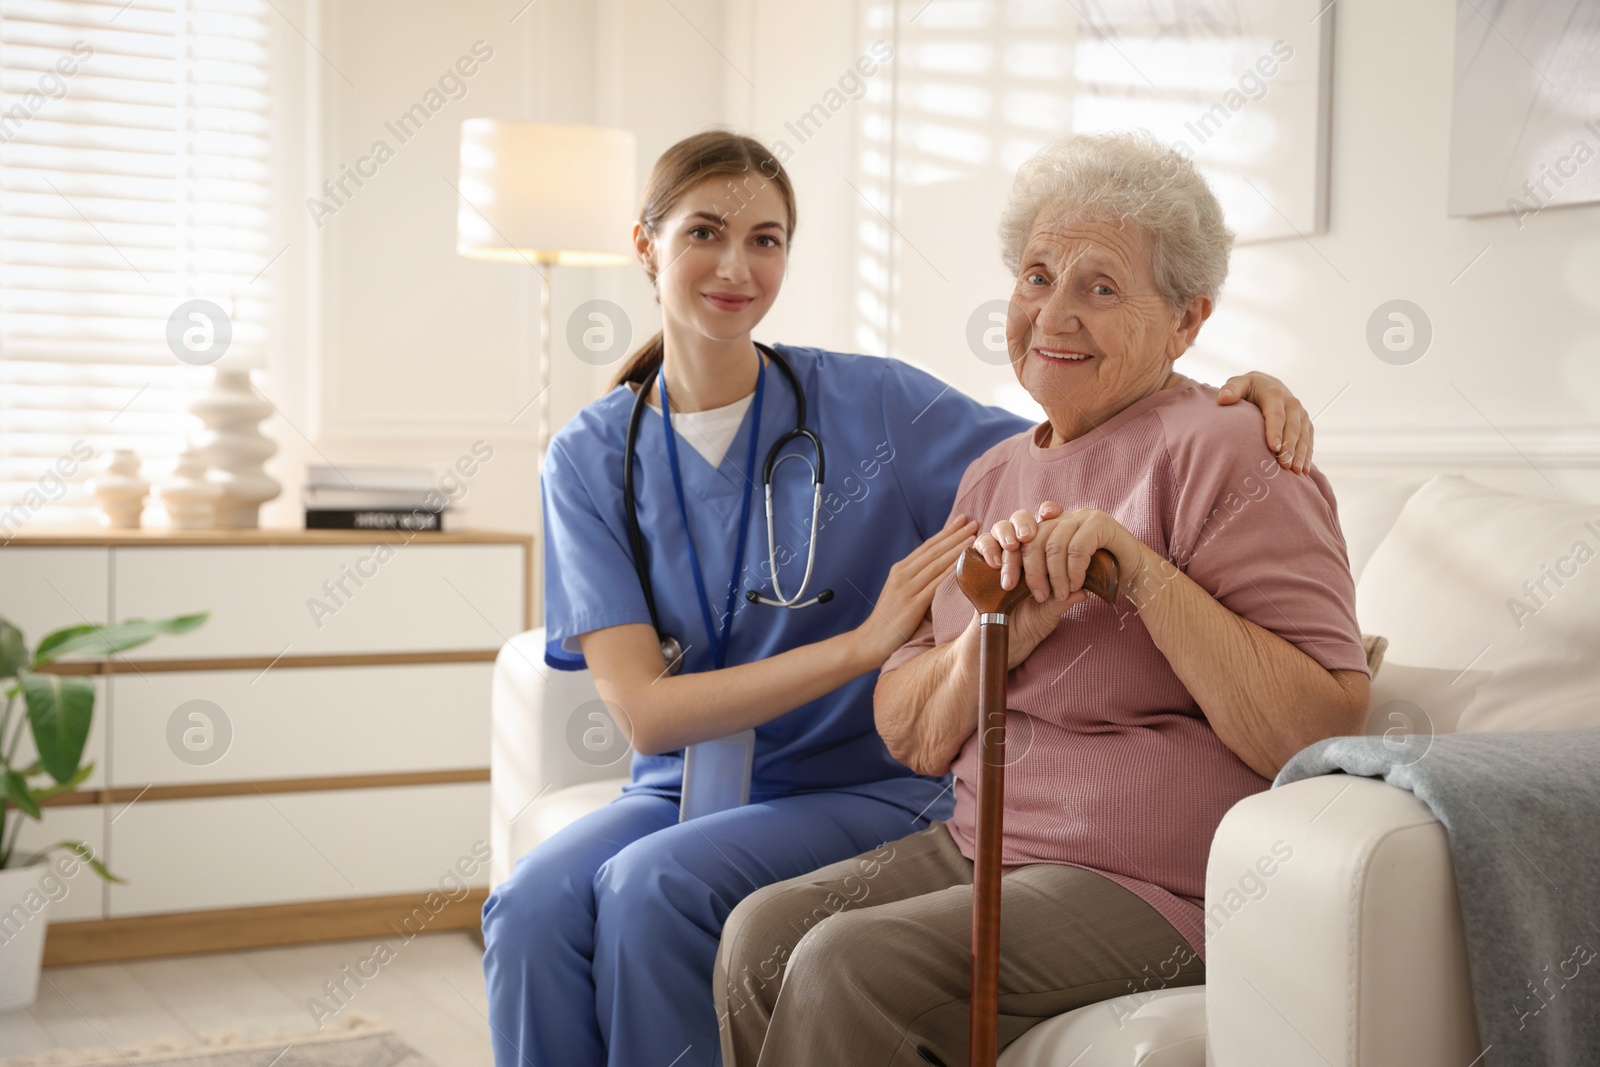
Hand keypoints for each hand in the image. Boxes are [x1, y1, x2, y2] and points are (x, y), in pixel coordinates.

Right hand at [857, 513, 977, 661]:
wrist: (869, 641)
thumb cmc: (888, 620)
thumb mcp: (899, 593)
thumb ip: (916, 581)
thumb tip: (939, 573)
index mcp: (899, 570)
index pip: (927, 546)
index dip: (946, 532)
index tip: (962, 520)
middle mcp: (902, 575)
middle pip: (934, 550)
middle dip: (955, 535)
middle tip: (974, 522)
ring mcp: (906, 589)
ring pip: (936, 564)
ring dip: (957, 549)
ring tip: (975, 538)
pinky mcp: (911, 605)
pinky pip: (935, 585)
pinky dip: (951, 572)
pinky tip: (964, 564)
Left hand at [976, 505, 1150, 608]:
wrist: (1133, 575)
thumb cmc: (1092, 579)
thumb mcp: (1057, 582)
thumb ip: (1038, 581)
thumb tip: (1008, 587)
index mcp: (1044, 527)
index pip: (1015, 535)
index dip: (1007, 556)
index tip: (1005, 582)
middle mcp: (1059, 517)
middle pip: (1031, 540)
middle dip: (1029, 571)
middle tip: (1034, 595)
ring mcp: (1079, 516)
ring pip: (1053, 545)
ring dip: (1055, 576)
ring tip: (1059, 596)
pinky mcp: (1098, 522)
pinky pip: (1077, 547)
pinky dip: (1073, 571)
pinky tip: (1075, 586)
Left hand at [1217, 372, 1313, 473]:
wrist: (1268, 384)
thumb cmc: (1249, 388)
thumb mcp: (1239, 384)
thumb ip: (1231, 389)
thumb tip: (1223, 398)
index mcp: (1274, 394)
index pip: (1276, 413)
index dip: (1275, 430)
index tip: (1273, 447)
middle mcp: (1292, 403)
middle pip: (1293, 427)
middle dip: (1289, 446)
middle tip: (1284, 464)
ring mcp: (1301, 414)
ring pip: (1303, 435)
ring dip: (1300, 453)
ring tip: (1295, 471)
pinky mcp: (1306, 424)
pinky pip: (1309, 440)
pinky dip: (1307, 454)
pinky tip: (1302, 470)